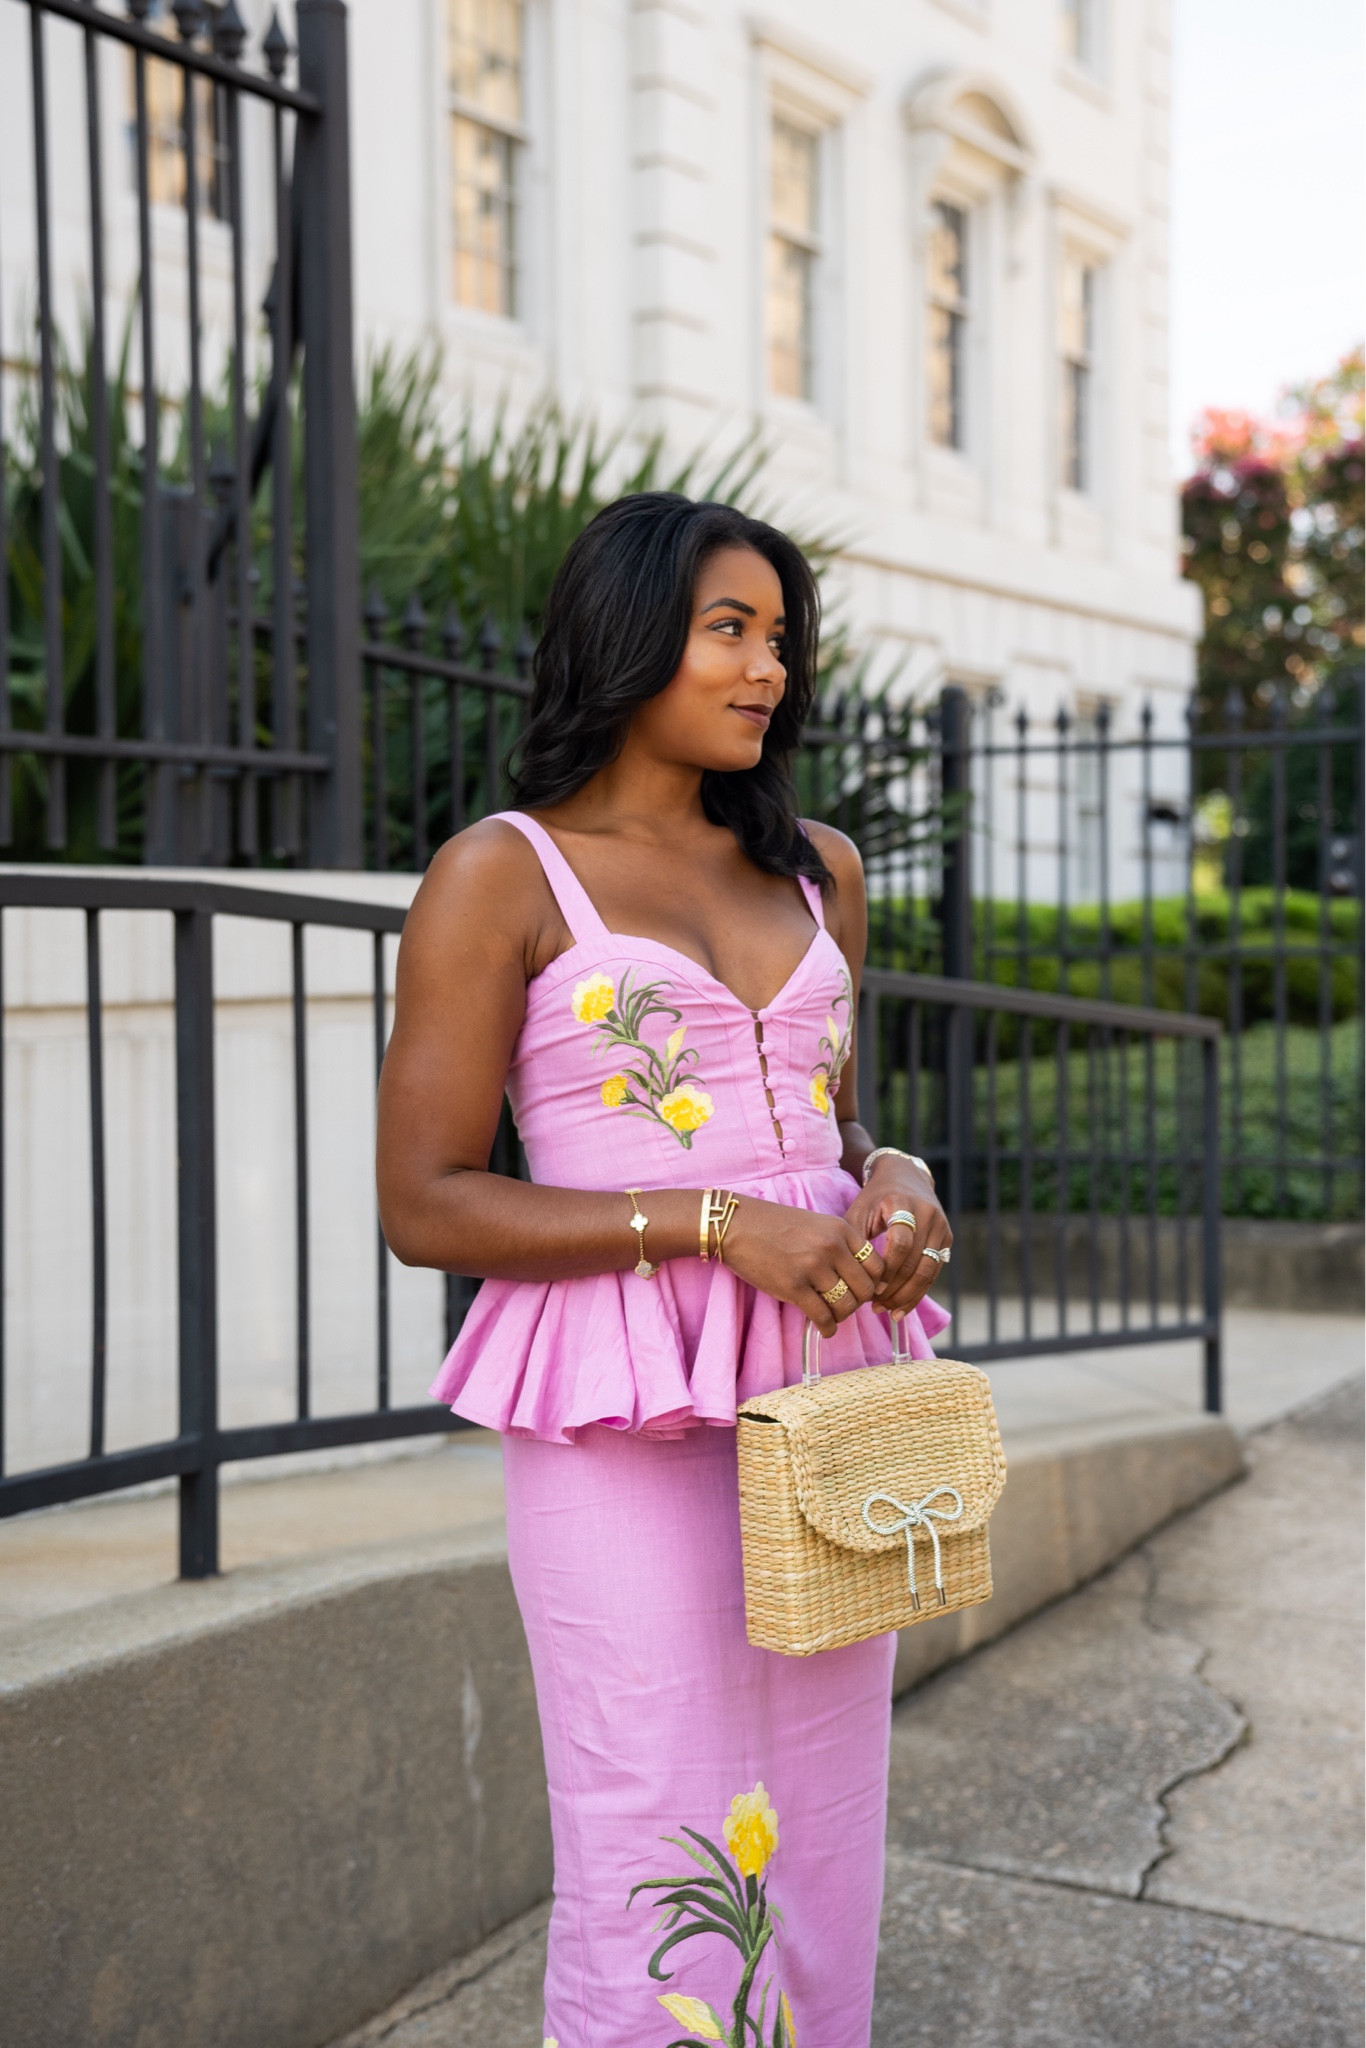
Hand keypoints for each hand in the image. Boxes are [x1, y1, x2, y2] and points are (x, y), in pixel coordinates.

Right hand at [718, 1198, 886, 1337]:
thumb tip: (861, 1279)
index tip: (861, 1291)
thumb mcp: (816, 1225)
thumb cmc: (774, 1226)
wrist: (736, 1225)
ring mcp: (813, 1267)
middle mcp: (832, 1247)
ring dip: (841, 1316)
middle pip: (865, 1289)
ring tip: (832, 1316)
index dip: (873, 1283)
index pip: (877, 1266)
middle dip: (858, 1303)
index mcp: (841, 1230)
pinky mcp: (793, 1287)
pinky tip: (823, 1328)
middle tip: (845, 1305)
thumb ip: (840, 1246)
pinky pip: (822, 1316)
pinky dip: (827, 1327)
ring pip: (846, 1306)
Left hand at [842, 1155, 951, 1320]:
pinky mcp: (947, 1239)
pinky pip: (934, 1272)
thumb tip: (850, 1279)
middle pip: (915, 1262)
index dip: (887, 1269)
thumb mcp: (859, 1211)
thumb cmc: (874, 1198)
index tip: (871, 1287)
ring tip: (887, 1311)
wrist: (904, 1176)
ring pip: (928, 1272)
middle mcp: (927, 1214)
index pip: (900, 1243)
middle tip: (876, 1306)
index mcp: (903, 1204)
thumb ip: (854, 1240)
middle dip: (895, 1289)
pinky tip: (901, 1307)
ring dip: (907, 1296)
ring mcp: (941, 1227)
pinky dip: (918, 1292)